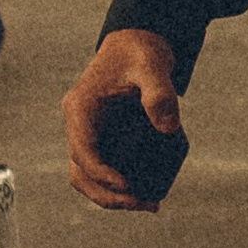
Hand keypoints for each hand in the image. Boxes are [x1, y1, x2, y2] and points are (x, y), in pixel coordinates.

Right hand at [64, 29, 181, 210]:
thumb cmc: (141, 53)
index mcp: (80, 109)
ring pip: (88, 177)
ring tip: (151, 204)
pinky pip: (105, 169)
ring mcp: (88, 133)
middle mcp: (78, 124)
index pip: (82, 151)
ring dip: (113, 197)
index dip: (102, 174)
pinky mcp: (102, 138)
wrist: (137, 43)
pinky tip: (149, 192)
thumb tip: (168, 128)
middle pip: (80, 173)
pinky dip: (121, 186)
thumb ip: (159, 94)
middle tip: (144, 204)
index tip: (129, 186)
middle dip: (108, 196)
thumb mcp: (152, 67)